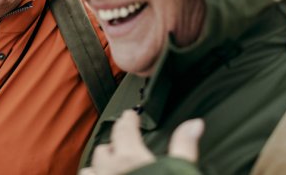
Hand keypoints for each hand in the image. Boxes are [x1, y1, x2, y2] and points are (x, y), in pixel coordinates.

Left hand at [80, 110, 203, 174]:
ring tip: (108, 167)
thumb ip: (184, 146)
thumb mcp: (179, 171)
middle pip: (104, 149)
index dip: (128, 120)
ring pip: (90, 168)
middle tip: (121, 146)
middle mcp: (109, 169)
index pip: (124, 129)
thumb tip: (195, 124)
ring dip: (98, 166)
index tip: (130, 116)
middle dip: (113, 146)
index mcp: (130, 158)